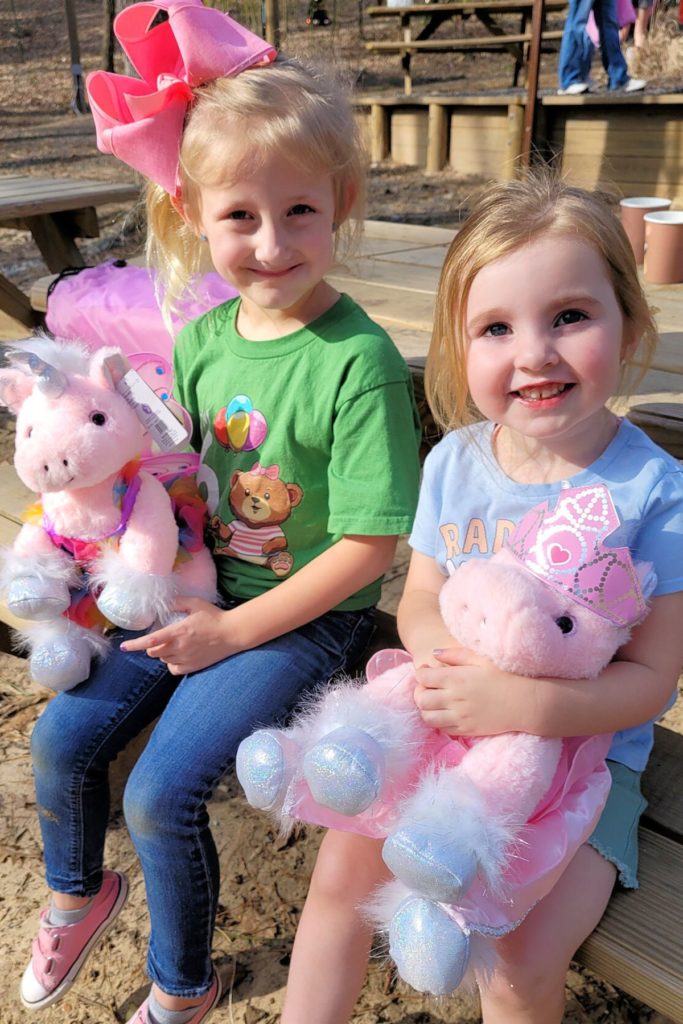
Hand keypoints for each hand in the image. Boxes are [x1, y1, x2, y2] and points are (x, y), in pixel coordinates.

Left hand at [120, 597, 238, 673]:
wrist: (233, 633)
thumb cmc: (214, 616)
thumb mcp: (195, 604)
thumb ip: (177, 602)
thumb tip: (162, 603)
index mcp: (178, 631)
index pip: (151, 641)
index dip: (135, 645)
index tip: (124, 647)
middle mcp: (180, 647)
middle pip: (154, 652)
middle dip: (152, 646)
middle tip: (162, 637)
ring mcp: (186, 658)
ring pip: (163, 660)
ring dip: (163, 653)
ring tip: (175, 644)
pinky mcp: (192, 667)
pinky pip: (173, 669)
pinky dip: (171, 663)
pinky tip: (178, 656)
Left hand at [413, 646, 520, 735]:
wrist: (526, 703)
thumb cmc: (506, 675)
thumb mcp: (481, 658)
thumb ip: (455, 654)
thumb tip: (434, 653)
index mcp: (456, 678)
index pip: (423, 677)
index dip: (421, 673)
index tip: (428, 671)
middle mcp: (454, 698)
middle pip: (421, 698)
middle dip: (420, 692)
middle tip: (428, 688)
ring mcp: (460, 716)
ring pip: (427, 717)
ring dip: (426, 709)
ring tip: (435, 702)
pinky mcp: (467, 730)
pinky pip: (442, 729)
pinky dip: (438, 721)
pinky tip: (446, 713)